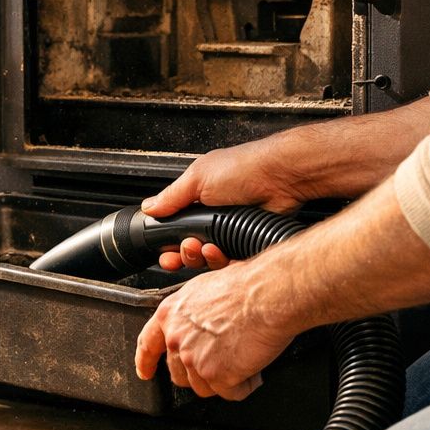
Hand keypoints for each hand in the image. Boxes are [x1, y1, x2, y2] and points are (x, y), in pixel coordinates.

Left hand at [134, 260, 297, 401]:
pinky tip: (252, 372)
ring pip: (204, 386)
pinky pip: (229, 392)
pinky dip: (243, 386)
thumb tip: (198, 328)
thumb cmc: (246, 286)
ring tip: (242, 361)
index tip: (145, 372)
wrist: (267, 295)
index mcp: (170, 314)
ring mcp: (195, 359)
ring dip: (223, 380)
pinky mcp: (216, 375)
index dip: (145, 362)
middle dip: (199, 373)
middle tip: (222, 362)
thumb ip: (192, 315)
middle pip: (179, 373)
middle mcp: (177, 338)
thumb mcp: (205, 290)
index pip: (148, 344)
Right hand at [145, 134, 307, 272]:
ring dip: (203, 258)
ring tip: (207, 247)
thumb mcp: (198, 178)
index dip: (168, 245)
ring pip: (209, 260)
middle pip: (191, 250)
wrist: (281, 176)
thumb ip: (172, 196)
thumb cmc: (245, 167)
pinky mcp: (247, 243)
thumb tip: (149, 207)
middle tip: (186, 249)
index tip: (165, 255)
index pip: (176, 230)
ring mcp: (231, 232)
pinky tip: (222, 252)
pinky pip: (231, 262)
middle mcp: (214, 218)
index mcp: (198, 202)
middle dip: (184, 255)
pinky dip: (224, 262)